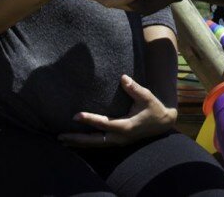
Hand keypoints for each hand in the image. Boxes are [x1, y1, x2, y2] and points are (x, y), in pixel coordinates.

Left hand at [58, 75, 176, 146]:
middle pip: (94, 141)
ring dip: (79, 144)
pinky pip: (99, 145)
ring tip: (62, 141)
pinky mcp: (117, 141)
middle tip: (60, 136)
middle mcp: (120, 137)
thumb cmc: (153, 107)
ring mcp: (118, 141)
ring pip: (95, 145)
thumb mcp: (146, 96)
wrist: (162, 123)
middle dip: (77, 139)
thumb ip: (134, 88)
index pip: (103, 123)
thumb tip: (123, 77)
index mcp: (126, 126)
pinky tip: (75, 143)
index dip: (89, 119)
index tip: (75, 115)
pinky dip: (86, 144)